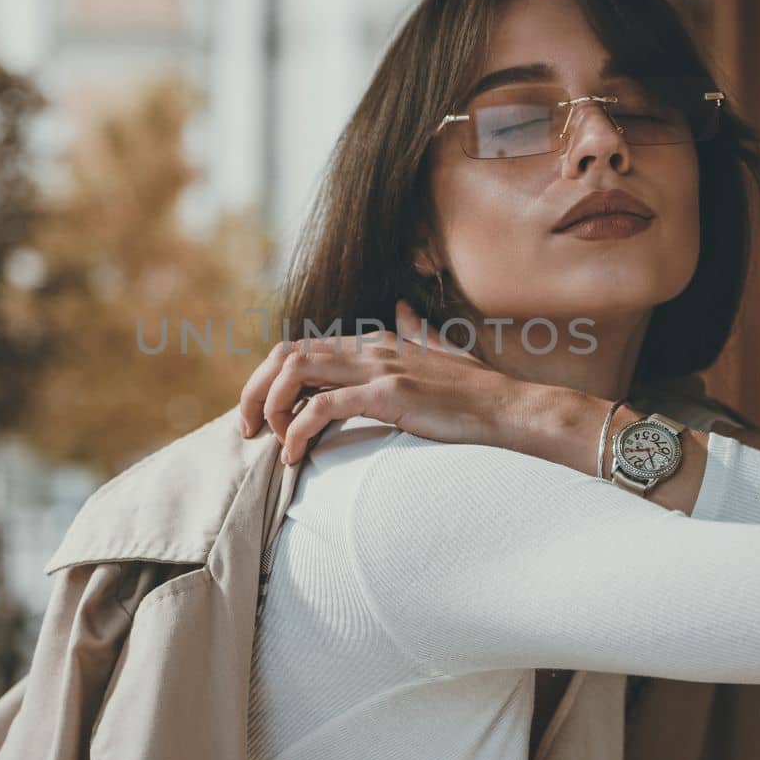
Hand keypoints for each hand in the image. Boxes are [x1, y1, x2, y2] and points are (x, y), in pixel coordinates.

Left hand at [238, 300, 528, 463]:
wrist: (510, 409)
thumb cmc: (476, 391)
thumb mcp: (440, 351)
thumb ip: (416, 330)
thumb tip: (402, 303)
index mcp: (375, 341)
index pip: (302, 346)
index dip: (270, 377)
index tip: (263, 413)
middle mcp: (370, 348)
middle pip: (287, 353)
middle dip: (255, 390)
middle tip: (249, 428)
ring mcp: (379, 369)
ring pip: (297, 371)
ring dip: (272, 407)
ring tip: (273, 441)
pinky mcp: (389, 395)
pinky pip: (324, 407)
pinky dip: (299, 430)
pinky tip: (295, 455)